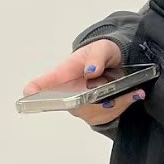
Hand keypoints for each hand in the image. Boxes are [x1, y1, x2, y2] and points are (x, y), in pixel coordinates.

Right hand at [22, 39, 145, 125]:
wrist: (117, 62)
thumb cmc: (102, 53)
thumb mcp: (102, 47)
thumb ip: (97, 56)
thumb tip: (90, 70)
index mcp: (64, 73)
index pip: (43, 84)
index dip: (35, 90)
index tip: (28, 94)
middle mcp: (68, 93)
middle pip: (74, 105)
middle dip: (94, 103)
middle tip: (111, 97)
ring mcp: (82, 105)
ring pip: (94, 113)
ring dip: (116, 104)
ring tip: (134, 92)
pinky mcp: (97, 113)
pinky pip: (108, 116)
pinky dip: (124, 106)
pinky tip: (135, 95)